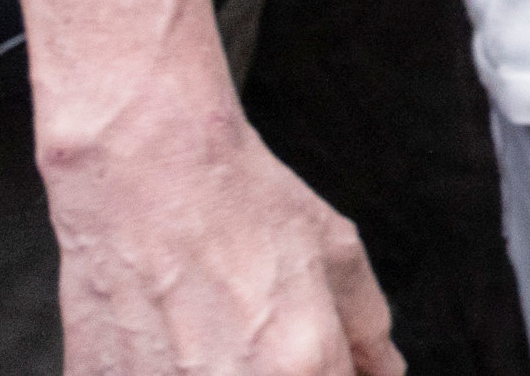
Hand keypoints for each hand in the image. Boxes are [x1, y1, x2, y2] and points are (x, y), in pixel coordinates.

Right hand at [49, 104, 401, 375]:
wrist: (147, 174)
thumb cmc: (239, 204)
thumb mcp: (337, 253)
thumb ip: (368, 331)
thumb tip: (382, 374)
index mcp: (303, 364)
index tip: (325, 362)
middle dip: (284, 372)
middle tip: (263, 337)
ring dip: (224, 371)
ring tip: (213, 332)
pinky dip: (169, 371)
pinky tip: (172, 337)